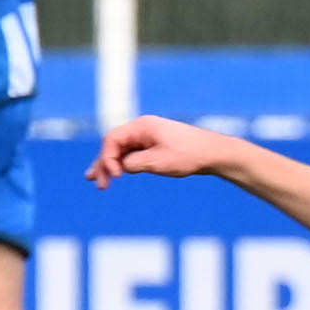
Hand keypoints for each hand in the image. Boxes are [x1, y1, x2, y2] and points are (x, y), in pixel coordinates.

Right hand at [86, 114, 241, 188]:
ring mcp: (149, 137)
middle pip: (114, 145)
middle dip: (103, 164)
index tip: (115, 176)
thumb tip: (119, 167)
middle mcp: (143, 128)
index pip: (113, 140)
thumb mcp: (158, 162)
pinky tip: (115, 174)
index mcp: (142, 126)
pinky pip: (133, 154)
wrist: (214, 153)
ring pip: (122, 150)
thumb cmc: (188, 155)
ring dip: (110, 165)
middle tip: (96, 183)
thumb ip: (134, 163)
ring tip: (96, 181)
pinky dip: (123, 165)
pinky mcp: (155, 146)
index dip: (108, 158)